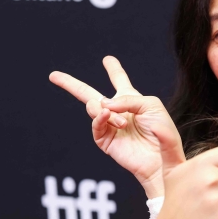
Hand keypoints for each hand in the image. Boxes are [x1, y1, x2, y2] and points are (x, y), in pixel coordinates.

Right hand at [49, 56, 183, 197]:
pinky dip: (99, 118)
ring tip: (123, 122)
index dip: (114, 70)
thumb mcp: (150, 105)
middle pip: (90, 94)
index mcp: (133, 101)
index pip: (120, 82)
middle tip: (54, 75)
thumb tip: (103, 105)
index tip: (108, 60)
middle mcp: (119, 111)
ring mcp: (110, 125)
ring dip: (106, 110)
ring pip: (93, 107)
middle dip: (71, 84)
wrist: (162, 159)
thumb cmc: (163, 131)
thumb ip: (128, 99)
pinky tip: (106, 115)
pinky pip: (96, 125)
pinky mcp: (105, 140)